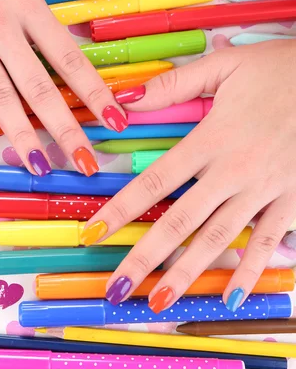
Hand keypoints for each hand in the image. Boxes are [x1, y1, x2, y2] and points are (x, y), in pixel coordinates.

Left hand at [81, 40, 295, 311]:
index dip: (120, 209)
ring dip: (187, 273)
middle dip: (145, 257)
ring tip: (159, 303)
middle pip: (180, 220)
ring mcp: (265, 189)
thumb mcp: (225, 65)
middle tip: (117, 290)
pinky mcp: (294, 199)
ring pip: (219, 238)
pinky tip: (231, 297)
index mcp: (211, 138)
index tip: (92, 234)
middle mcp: (233, 171)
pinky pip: (269, 240)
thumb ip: (173, 84)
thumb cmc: (282, 69)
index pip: (155, 180)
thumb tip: (122, 100)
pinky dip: (250, 270)